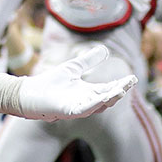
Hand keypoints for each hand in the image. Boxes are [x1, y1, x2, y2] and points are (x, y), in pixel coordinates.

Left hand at [2, 45, 136, 120]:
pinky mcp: (67, 112)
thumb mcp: (73, 68)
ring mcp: (77, 108)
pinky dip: (94, 104)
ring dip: (110, 98)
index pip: (109, 89)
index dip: (121, 84)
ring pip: (98, 106)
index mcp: (88, 92)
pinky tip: (102, 98)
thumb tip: (105, 50)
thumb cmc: (49, 82)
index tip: (132, 78)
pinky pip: (84, 109)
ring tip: (121, 90)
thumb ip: (89, 60)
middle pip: (107, 98)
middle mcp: (86, 102)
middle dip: (119, 91)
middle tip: (130, 83)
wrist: (28, 92)